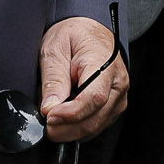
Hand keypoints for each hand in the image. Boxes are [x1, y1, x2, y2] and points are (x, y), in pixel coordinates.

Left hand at [39, 16, 127, 142]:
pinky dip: (78, 129)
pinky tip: (64, 122)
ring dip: (71, 131)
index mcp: (104, 64)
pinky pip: (96, 125)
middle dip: (67, 128)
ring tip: (51, 123)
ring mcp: (118, 97)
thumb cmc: (74, 36)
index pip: (93, 97)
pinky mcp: (113, 107)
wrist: (89, 31)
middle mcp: (117, 83)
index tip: (49, 116)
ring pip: (96, 127)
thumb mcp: (55, 49)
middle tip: (45, 126)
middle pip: (95, 118)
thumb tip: (50, 107)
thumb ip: (53, 79)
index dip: (70, 113)